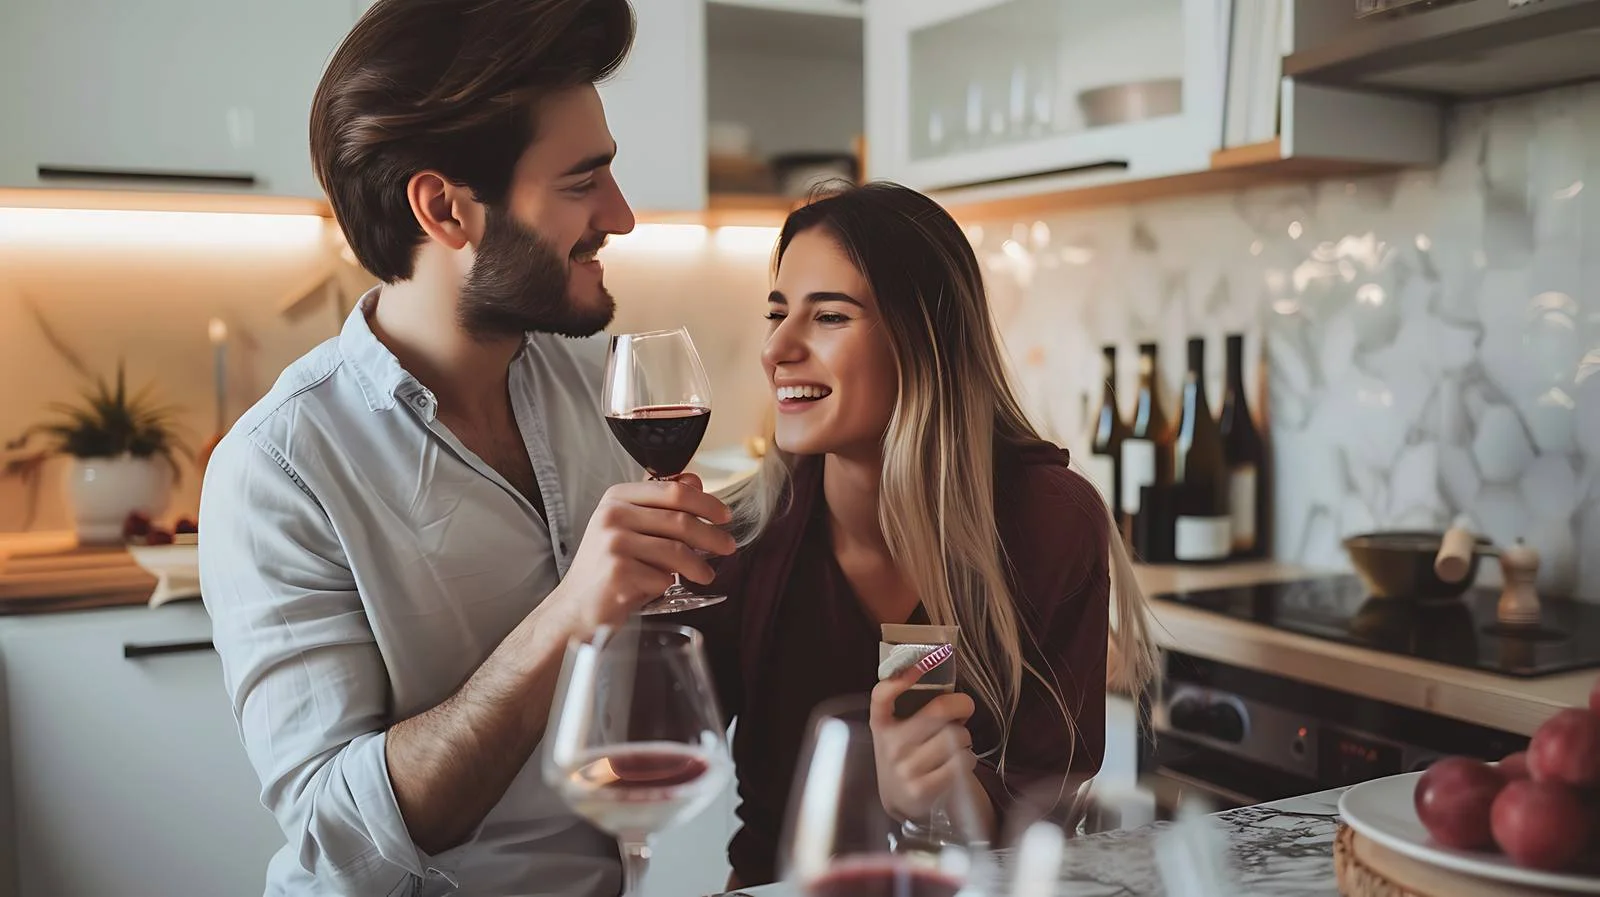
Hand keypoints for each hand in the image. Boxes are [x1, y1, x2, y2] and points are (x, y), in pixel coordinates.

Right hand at [544, 474, 734, 632]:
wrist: (576, 606)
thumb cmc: (607, 567)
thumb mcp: (629, 528)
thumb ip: (659, 505)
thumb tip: (696, 481)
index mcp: (617, 497)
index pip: (674, 491)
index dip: (706, 503)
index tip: (725, 515)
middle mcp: (612, 515)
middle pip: (680, 520)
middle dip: (712, 536)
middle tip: (728, 546)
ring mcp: (613, 544)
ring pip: (677, 551)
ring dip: (699, 566)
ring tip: (706, 574)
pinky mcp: (618, 573)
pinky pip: (663, 577)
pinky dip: (669, 585)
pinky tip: (665, 588)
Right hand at [869, 662, 976, 820]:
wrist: (901, 800)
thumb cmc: (907, 756)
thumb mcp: (898, 731)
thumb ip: (914, 709)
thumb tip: (953, 691)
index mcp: (881, 725)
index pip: (881, 696)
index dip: (899, 679)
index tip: (919, 665)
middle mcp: (891, 745)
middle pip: (939, 710)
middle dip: (961, 705)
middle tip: (965, 709)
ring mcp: (906, 769)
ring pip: (957, 736)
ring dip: (966, 738)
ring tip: (957, 745)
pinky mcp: (923, 789)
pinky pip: (962, 761)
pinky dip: (969, 759)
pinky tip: (959, 762)